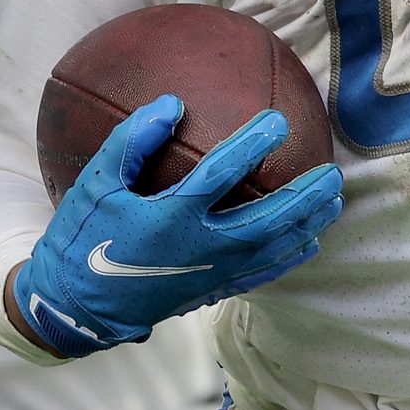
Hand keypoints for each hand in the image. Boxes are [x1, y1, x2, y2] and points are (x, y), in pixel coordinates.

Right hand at [8, 96, 341, 358]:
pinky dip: (287, 260)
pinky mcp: (208, 291)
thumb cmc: (82, 236)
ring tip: (334, 201)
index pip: (220, 175)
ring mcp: (208, 274)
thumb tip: (171, 104)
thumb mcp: (95, 183)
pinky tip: (308, 245)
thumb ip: (131, 141)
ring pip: (270, 250)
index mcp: (169, 217)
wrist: (75, 305)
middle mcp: (197, 248)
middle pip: (265, 221)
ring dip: (305, 225)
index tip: (277, 122)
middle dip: (302, 197)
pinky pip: (259, 276)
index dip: (251, 146)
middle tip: (332, 172)